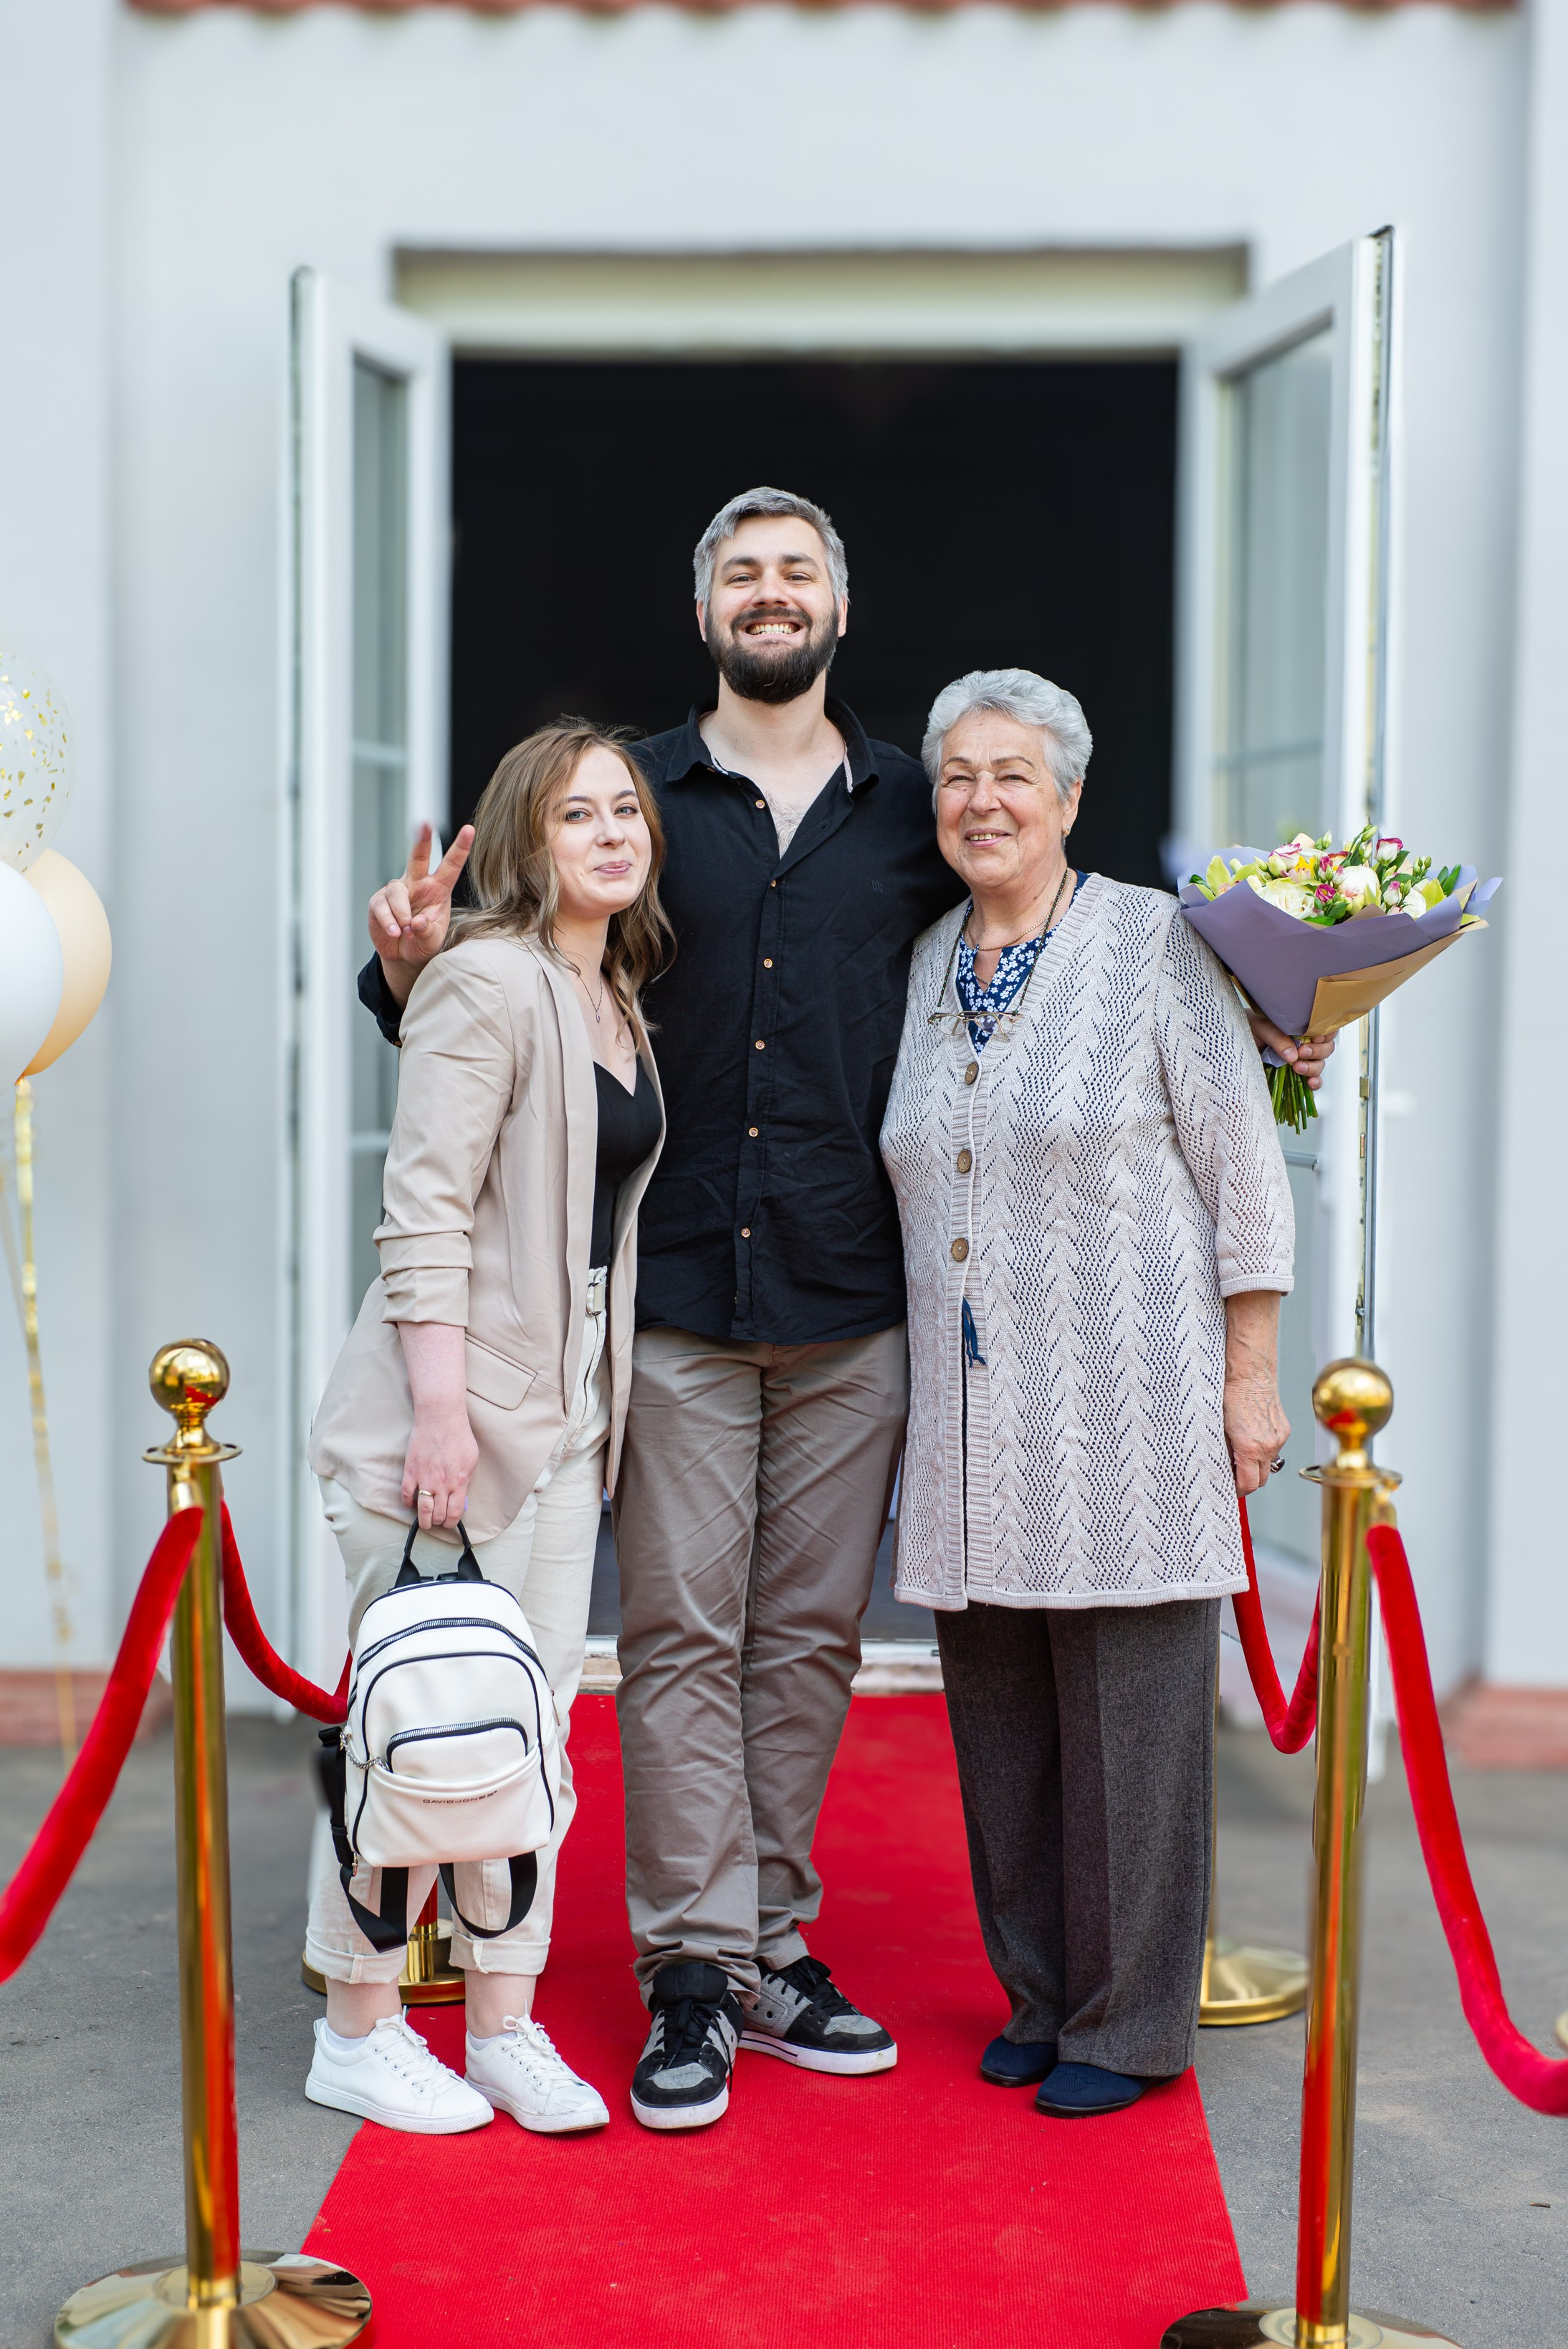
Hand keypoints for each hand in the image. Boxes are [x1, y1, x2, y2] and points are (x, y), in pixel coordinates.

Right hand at [370, 821, 474, 1007]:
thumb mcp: (432, 940)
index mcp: (438, 889)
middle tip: (425, 823)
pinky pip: (382, 907)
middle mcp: (417, 884)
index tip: (469, 829)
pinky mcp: (379, 902)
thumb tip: (416, 921)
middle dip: (422, 839)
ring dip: (402, 914)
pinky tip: (394, 932)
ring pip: (396, 891)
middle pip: (418, 857)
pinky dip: (389, 921)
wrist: (403, 956)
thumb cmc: (423, 942)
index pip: (450, 866)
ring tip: (405, 931)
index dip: (460, 848)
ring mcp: (397, 891)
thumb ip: (428, 931)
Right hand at [401, 1406, 478, 1529]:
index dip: (451, 1523)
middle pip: (438, 1514)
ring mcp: (424, 1478)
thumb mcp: (471, 1460)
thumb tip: (461, 1499)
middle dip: (438, 1522)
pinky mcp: (411, 1471)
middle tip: (437, 1521)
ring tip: (425, 1521)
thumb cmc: (458, 1436)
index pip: (454, 1513)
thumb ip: (466, 1481)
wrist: (440, 1418)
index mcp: (459, 1481)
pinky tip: (412, 1503)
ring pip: (422, 1510)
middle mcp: (442, 1484)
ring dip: (423, 1520)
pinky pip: (406, 1495)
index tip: (449, 1523)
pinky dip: (408, 1503)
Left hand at [1223, 1288, 1289, 1496]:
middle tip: (1232, 1476)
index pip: (1248, 1485)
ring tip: (1239, 1456)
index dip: (1236, 1490)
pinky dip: (1263, 1450)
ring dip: (1255, 1465)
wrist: (1249, 1372)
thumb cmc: (1228, 1394)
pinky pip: (1274, 1449)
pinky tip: (1250, 1439)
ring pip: (1268, 1464)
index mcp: (1250, 1447)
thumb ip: (1222, 1451)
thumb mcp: (1217, 1427)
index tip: (1227, 1488)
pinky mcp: (1283, 1429)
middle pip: (1261, 1480)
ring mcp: (1278, 1438)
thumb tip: (1219, 1467)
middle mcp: (1268, 1445)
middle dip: (1247, 1481)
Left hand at [1247, 1013, 1335, 1093]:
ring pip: (1320, 1064)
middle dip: (1318, 1051)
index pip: (1324, 1029)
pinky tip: (1310, 1083)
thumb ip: (1277, 1037)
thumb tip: (1292, 1055)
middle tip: (1302, 1052)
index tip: (1315, 1038)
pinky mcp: (1295, 1075)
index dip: (1326, 1034)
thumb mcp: (1261, 1027)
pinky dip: (1315, 1083)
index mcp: (1300, 1027)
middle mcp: (1304, 1043)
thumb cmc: (1248, 1029)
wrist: (1233, 1044)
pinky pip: (1312, 1080)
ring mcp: (1301, 1060)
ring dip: (1313, 1067)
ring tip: (1297, 1067)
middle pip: (1326, 1048)